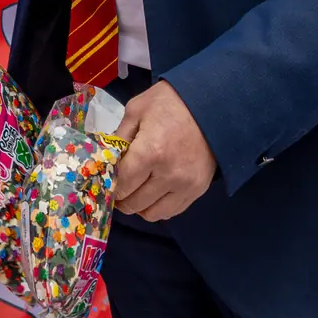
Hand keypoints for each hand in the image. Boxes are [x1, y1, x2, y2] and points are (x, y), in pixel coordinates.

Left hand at [112, 81, 217, 221]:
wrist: (211, 105)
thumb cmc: (170, 103)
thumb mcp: (136, 110)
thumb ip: (119, 137)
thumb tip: (106, 159)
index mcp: (150, 153)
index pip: (122, 185)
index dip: (110, 184)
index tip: (106, 179)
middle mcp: (168, 175)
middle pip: (134, 203)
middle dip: (121, 197)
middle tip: (118, 187)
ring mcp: (185, 186)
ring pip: (151, 214)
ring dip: (138, 206)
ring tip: (135, 191)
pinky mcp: (197, 191)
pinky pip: (171, 212)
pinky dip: (157, 207)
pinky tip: (153, 192)